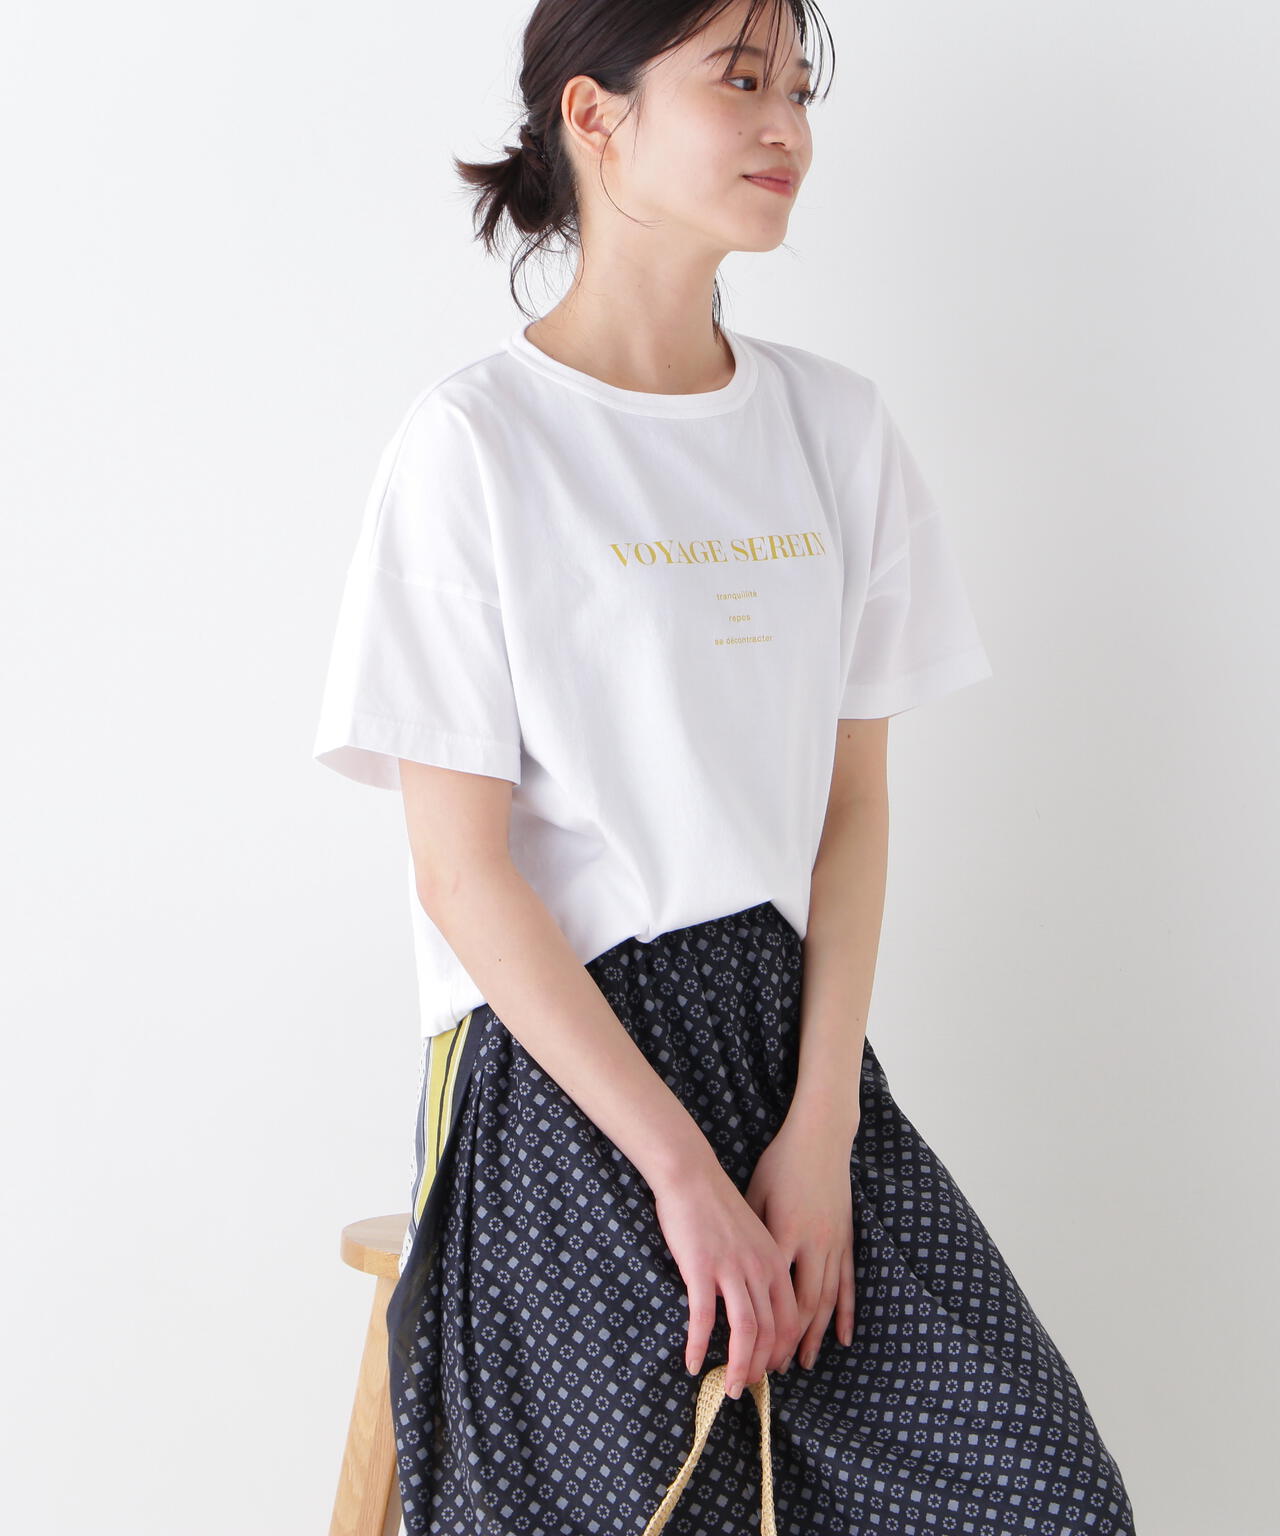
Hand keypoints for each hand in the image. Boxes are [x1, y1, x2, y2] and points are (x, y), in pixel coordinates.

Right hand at [651, 1159, 800, 1397]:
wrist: (691, 1174)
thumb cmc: (716, 1204)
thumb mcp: (751, 1235)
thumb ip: (757, 1267)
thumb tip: (754, 1302)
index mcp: (774, 1261)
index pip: (790, 1318)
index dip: (783, 1350)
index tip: (771, 1369)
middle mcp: (760, 1268)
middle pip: (772, 1331)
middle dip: (762, 1367)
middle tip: (749, 1387)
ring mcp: (732, 1269)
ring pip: (746, 1331)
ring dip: (739, 1366)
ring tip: (730, 1388)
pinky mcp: (702, 1269)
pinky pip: (704, 1318)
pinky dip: (699, 1346)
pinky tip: (692, 1363)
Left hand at [743, 1113, 856, 1369]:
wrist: (820, 1138)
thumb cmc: (780, 1164)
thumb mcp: (756, 1195)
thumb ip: (749, 1235)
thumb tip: (730, 1272)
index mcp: (785, 1234)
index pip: (773, 1295)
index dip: (760, 1329)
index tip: (745, 1351)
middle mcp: (813, 1245)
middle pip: (800, 1308)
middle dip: (785, 1343)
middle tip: (769, 1371)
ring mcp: (833, 1245)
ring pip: (825, 1303)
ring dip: (813, 1337)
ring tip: (801, 1365)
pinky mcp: (845, 1240)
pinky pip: (846, 1285)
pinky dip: (844, 1316)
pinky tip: (841, 1340)